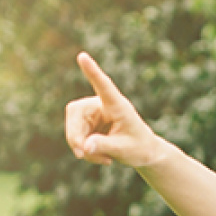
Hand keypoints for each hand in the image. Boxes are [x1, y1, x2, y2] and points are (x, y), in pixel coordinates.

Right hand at [64, 52, 169, 168]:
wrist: (142, 152)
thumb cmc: (138, 147)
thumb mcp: (124, 150)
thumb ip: (104, 147)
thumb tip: (84, 148)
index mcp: (117, 104)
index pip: (103, 86)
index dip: (92, 71)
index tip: (82, 56)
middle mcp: (101, 104)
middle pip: (75, 112)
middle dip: (75, 136)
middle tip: (82, 154)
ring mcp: (92, 113)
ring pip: (73, 128)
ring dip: (82, 148)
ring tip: (103, 159)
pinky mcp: (86, 123)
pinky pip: (75, 137)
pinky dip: (84, 150)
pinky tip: (100, 157)